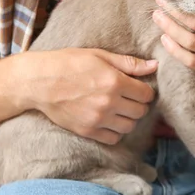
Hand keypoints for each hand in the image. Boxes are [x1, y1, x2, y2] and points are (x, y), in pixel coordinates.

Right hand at [21, 48, 156, 144]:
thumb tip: (155, 66)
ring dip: (128, 118)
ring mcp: (98, 119)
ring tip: (119, 109)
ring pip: (129, 127)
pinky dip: (115, 131)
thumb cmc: (69, 63)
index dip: (145, 91)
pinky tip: (109, 120)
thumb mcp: (100, 56)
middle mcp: (109, 102)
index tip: (138, 88)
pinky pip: (113, 139)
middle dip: (138, 104)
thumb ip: (130, 63)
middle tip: (129, 98)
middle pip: (140, 112)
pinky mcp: (87, 130)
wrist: (39, 81)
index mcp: (114, 82)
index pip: (146, 95)